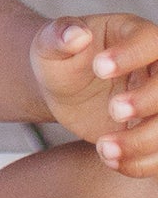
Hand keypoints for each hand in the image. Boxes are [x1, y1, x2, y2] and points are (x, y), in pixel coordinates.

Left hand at [31, 15, 157, 177]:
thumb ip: (58, 36)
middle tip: (113, 110)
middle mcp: (157, 68)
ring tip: (104, 148)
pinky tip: (110, 160)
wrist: (63, 88)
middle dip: (148, 101)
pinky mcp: (153, 130)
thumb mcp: (49, 44)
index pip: (150, 40)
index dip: (131, 55)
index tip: (98, 69)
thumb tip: (75, 34)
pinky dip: (141, 163)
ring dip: (143, 141)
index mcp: (135, 36)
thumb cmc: (60, 58)